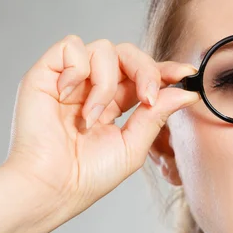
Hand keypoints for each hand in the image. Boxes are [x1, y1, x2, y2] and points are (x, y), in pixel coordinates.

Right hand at [5, 35, 198, 214]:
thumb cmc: (88, 175)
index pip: (143, 75)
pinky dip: (78, 69)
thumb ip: (156, 116)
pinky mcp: (47, 73)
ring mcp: (71, 79)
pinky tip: (69, 96)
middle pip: (128, 54)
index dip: (165, 71)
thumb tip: (186, 94)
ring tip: (92, 118)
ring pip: (104, 49)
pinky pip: (71, 46)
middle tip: (147, 98)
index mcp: (115, 104)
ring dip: (106, 84)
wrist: (52, 186)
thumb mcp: (133, 146)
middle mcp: (94, 87)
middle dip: (145, 71)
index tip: (186, 75)